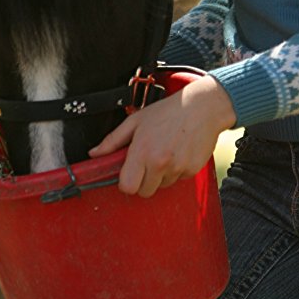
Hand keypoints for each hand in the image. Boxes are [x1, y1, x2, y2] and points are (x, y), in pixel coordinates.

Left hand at [88, 75, 235, 196]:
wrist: (203, 107)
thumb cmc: (169, 111)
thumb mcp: (136, 120)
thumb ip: (113, 140)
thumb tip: (95, 154)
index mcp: (143, 151)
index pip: (127, 187)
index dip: (127, 182)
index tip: (129, 173)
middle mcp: (160, 163)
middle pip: (144, 192)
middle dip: (143, 181)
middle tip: (148, 161)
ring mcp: (178, 168)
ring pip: (162, 186)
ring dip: (161, 175)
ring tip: (166, 151)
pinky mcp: (192, 170)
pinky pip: (178, 180)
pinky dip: (177, 171)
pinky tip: (179, 152)